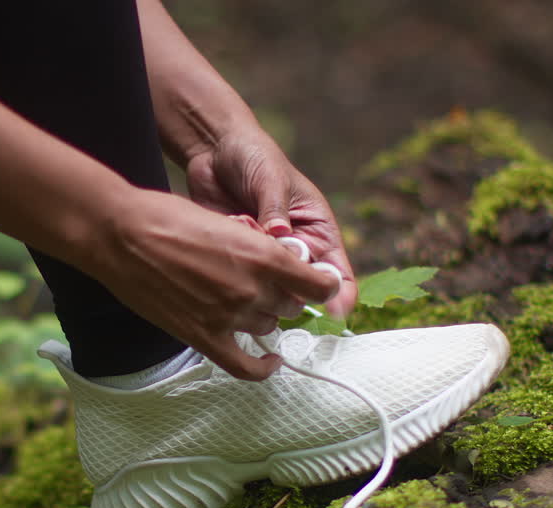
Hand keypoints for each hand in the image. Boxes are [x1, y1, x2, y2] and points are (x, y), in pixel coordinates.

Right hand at [90, 189, 339, 380]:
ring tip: (245, 300)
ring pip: (267, 328)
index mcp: (263, 256)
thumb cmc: (167, 217)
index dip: (322, 284)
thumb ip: (256, 245)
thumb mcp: (226, 221)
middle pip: (291, 306)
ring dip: (263, 316)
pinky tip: (271, 361)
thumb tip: (279, 259)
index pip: (317, 284)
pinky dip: (263, 368)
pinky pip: (244, 366)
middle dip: (284, 295)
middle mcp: (252, 289)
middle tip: (267, 282)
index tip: (318, 283)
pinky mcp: (203, 336)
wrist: (121, 235)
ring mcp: (227, 316)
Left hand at [184, 130, 356, 317]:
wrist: (214, 150)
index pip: (337, 274)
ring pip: (268, 285)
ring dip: (256, 266)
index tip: (332, 312)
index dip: (338, 296)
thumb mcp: (272, 180)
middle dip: (287, 284)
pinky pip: (239, 274)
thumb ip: (276, 211)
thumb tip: (281, 238)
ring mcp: (266, 257)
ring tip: (244, 223)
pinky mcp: (238, 258)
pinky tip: (228, 223)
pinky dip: (232, 258)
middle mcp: (295, 250)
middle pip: (301, 289)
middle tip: (269, 260)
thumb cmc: (255, 157)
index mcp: (318, 231)